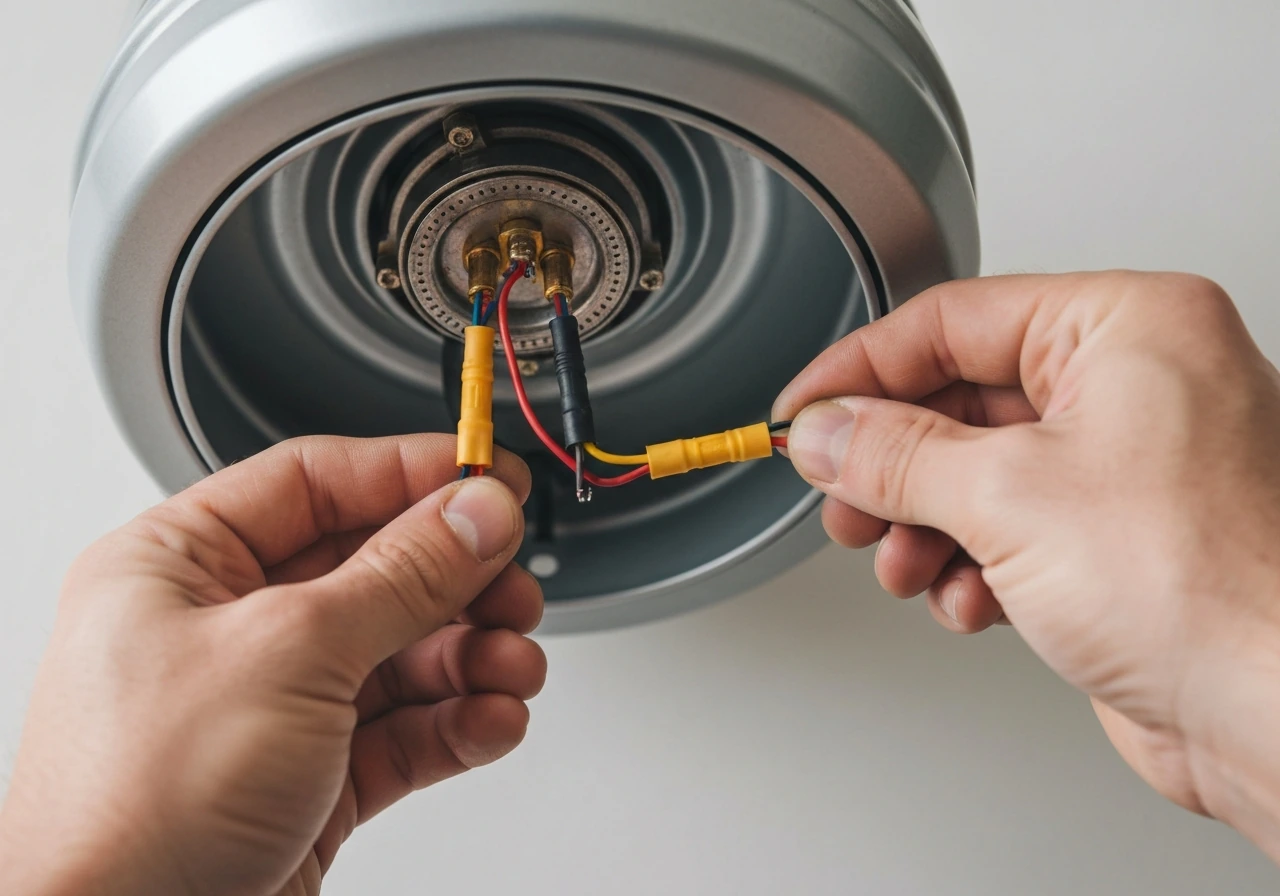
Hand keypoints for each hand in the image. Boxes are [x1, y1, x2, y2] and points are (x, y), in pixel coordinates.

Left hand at [0, 435, 546, 895]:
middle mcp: (226, 629)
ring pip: (399, 652)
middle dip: (455, 578)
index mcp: (181, 566)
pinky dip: (456, 721)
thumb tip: (476, 512)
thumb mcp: (290, 652)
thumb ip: (401, 574)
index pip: (315, 482)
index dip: (409, 472)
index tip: (487, 472)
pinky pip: (403, 727)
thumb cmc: (137, 804)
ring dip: (470, 656)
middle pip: (372, 568)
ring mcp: (271, 705)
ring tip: (514, 664)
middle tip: (513, 581)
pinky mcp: (310, 777)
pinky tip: (491, 720)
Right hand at [775, 272, 1279, 859]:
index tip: (803, 410)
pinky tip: (969, 599)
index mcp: (1127, 328)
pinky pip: (1011, 527)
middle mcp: (1134, 384)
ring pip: (977, 472)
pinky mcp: (1119, 537)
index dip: (860, 370)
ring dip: (924, 525)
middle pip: (959, 401)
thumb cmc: (1212, 590)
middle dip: (892, 464)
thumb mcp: (1008, 497)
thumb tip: (824, 432)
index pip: (951, 322)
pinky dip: (972, 564)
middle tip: (842, 497)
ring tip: (903, 563)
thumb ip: (893, 455)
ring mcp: (1129, 463)